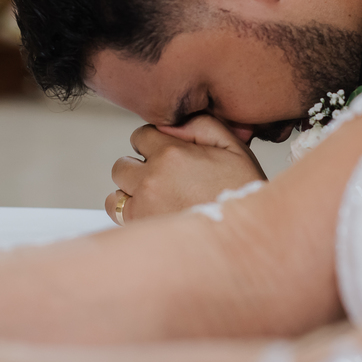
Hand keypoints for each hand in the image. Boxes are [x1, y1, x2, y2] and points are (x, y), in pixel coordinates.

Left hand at [105, 116, 267, 223]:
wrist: (245, 238)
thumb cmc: (243, 193)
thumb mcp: (234, 148)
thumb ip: (202, 125)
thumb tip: (172, 123)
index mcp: (172, 154)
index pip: (140, 136)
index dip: (154, 144)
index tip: (168, 157)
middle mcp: (152, 178)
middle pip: (122, 164)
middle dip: (139, 169)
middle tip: (165, 181)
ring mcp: (143, 205)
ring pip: (116, 192)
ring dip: (131, 193)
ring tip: (158, 201)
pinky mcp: (139, 228)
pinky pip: (117, 214)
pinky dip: (131, 213)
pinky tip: (154, 215)